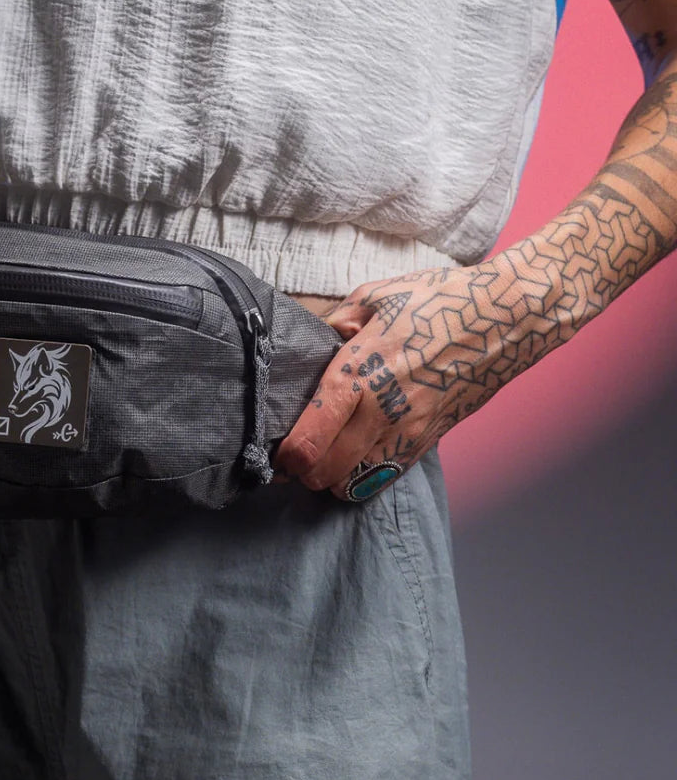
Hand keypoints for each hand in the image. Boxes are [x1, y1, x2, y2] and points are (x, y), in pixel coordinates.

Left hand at [271, 262, 530, 498]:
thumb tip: (316, 340)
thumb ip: (336, 322)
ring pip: (354, 483)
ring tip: (321, 457)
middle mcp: (381, 411)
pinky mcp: (430, 441)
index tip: (273, 450)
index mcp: (358, 373)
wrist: (507, 318)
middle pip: (325, 471)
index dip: (285, 455)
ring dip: (330, 477)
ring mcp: (409, 432)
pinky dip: (362, 478)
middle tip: (290, 456)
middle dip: (300, 471)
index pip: (310, 437)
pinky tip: (354, 457)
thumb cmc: (439, 299)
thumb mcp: (375, 295)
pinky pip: (385, 478)